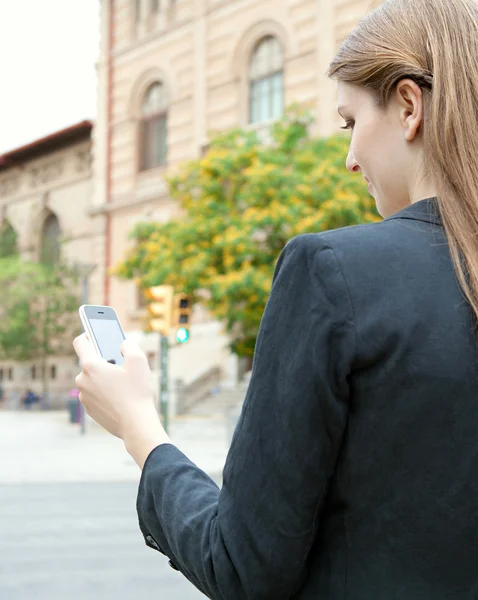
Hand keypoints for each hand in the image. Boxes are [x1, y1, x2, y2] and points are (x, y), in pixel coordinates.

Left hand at [73, 333, 169, 465]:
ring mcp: (84, 397)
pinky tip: (120, 397)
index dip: (87, 334)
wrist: (137, 425)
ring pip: (93, 380)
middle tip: (120, 364)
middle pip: (90, 363)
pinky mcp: (89, 410)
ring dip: (104, 378)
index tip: (94, 333)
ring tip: (123, 383)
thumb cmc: (137, 392)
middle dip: (103, 361)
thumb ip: (129, 345)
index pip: (80, 343)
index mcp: (91, 366)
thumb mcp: (139, 361)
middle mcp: (82, 381)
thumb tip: (122, 344)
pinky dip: (104, 393)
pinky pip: (95, 395)